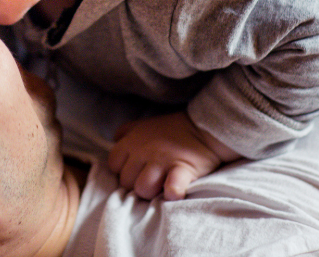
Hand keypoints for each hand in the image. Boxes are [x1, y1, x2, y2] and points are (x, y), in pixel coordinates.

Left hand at [107, 111, 233, 200]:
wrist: (205, 127)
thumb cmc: (172, 129)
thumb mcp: (143, 124)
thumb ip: (125, 132)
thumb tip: (114, 141)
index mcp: (133, 140)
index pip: (113, 164)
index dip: (123, 170)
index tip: (136, 170)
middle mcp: (144, 150)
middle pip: (126, 181)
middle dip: (137, 183)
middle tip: (152, 179)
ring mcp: (162, 160)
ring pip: (143, 189)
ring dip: (153, 192)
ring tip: (162, 185)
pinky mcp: (182, 170)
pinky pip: (171, 189)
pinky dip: (172, 193)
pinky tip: (175, 190)